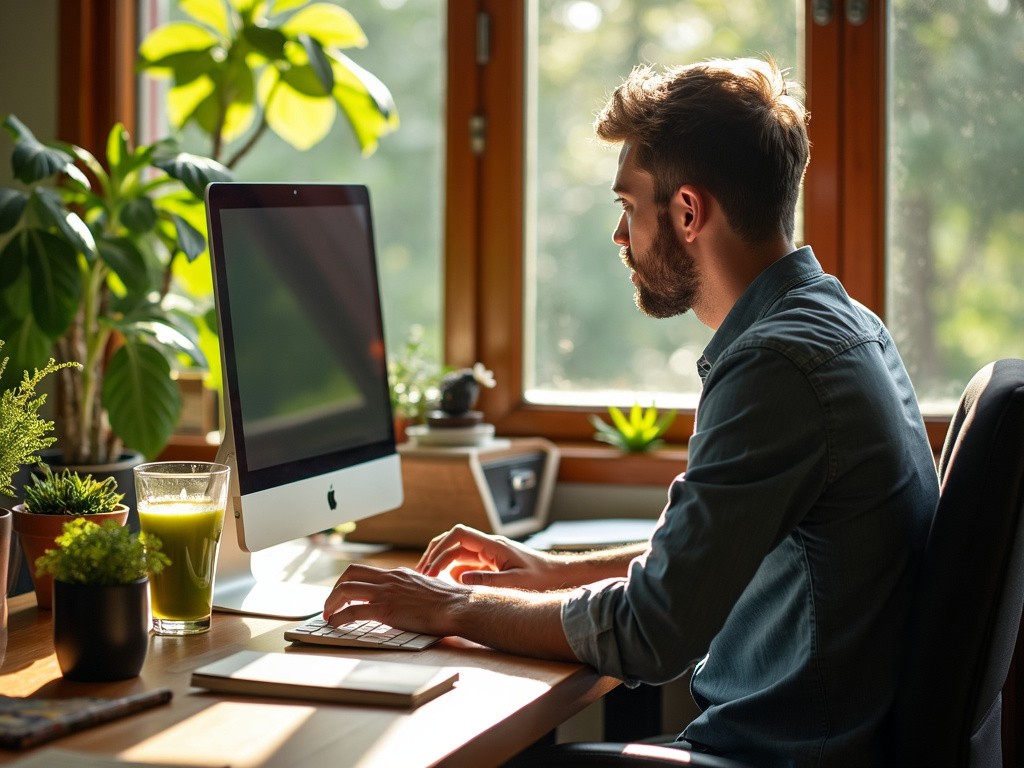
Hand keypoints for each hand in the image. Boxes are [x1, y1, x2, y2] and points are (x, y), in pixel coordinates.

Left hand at [322, 563, 467, 636]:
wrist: (456, 606)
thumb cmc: (446, 602)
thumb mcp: (425, 587)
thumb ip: (411, 589)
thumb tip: (405, 597)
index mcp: (398, 574)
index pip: (366, 571)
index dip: (350, 583)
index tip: (343, 595)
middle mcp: (389, 579)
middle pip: (350, 574)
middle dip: (335, 589)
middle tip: (331, 605)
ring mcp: (386, 593)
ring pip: (346, 590)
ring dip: (331, 603)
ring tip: (328, 616)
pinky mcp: (385, 609)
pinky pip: (353, 612)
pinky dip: (339, 618)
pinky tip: (335, 625)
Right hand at [416, 524, 567, 589]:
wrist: (559, 576)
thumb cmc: (542, 578)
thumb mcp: (515, 582)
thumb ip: (488, 581)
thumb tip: (460, 579)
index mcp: (493, 545)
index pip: (459, 535)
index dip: (441, 548)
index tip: (430, 567)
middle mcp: (488, 546)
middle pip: (453, 542)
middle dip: (434, 554)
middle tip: (421, 574)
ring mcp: (489, 555)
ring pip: (457, 553)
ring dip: (441, 563)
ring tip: (428, 580)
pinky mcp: (490, 565)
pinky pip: (466, 564)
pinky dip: (452, 572)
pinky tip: (446, 586)